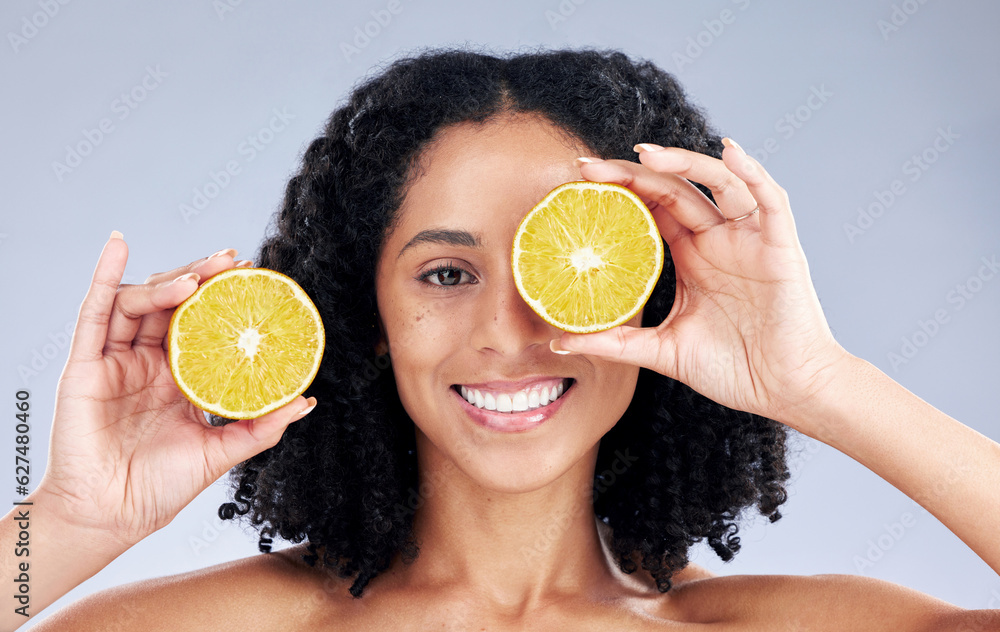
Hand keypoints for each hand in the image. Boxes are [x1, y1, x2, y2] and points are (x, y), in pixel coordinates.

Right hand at [38, 233, 315, 549]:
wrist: (113, 516)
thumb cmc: (160, 488)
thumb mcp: (221, 452)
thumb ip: (261, 427)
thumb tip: (306, 402)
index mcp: (178, 378)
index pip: (201, 323)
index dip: (222, 297)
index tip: (251, 275)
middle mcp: (147, 363)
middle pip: (172, 304)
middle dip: (201, 277)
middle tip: (232, 262)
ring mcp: (115, 361)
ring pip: (139, 302)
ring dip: (168, 281)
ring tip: (197, 277)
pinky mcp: (85, 366)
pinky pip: (93, 312)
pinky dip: (105, 275)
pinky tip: (119, 245)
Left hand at [553, 141, 851, 431]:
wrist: (785, 391)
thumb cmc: (733, 369)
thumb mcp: (663, 351)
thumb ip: (616, 343)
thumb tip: (560, 341)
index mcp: (691, 257)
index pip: (650, 209)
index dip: (619, 190)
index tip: (578, 181)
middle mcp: (717, 240)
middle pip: (675, 189)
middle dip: (633, 173)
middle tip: (589, 166)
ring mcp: (749, 239)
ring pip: (718, 182)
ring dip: (684, 163)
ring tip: (645, 155)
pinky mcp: (780, 247)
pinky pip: (770, 199)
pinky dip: (752, 172)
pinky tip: (730, 152)